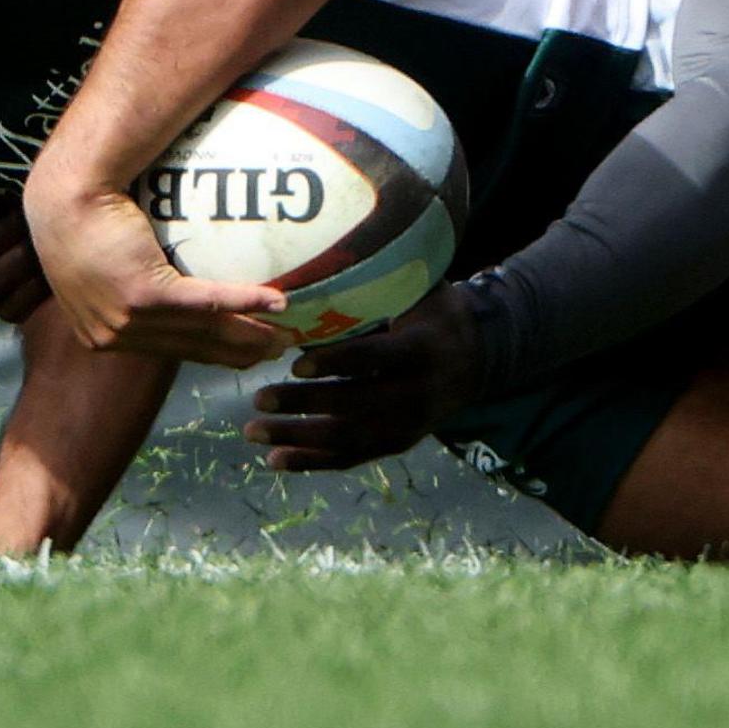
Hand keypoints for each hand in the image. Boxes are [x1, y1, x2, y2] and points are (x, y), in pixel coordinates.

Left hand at [23, 175, 291, 365]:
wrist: (66, 192)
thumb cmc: (79, 212)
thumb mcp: (100, 259)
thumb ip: (130, 280)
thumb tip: (170, 269)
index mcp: (104, 334)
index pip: (168, 351)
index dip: (211, 354)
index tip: (245, 355)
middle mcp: (114, 336)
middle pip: (193, 350)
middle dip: (240, 355)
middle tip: (277, 349)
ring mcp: (128, 319)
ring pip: (205, 332)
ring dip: (251, 336)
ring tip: (286, 334)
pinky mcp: (144, 296)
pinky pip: (206, 302)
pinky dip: (246, 302)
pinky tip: (278, 302)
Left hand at [241, 289, 482, 472]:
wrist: (476, 359)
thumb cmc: (433, 313)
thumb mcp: (419, 291)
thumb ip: (379, 285)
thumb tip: (319, 267)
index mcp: (423, 348)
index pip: (375, 358)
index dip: (336, 363)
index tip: (295, 363)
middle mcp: (418, 393)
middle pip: (355, 404)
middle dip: (304, 403)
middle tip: (258, 398)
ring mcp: (409, 425)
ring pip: (348, 437)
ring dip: (297, 436)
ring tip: (252, 431)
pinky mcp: (397, 443)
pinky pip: (351, 457)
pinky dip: (312, 460)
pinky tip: (274, 459)